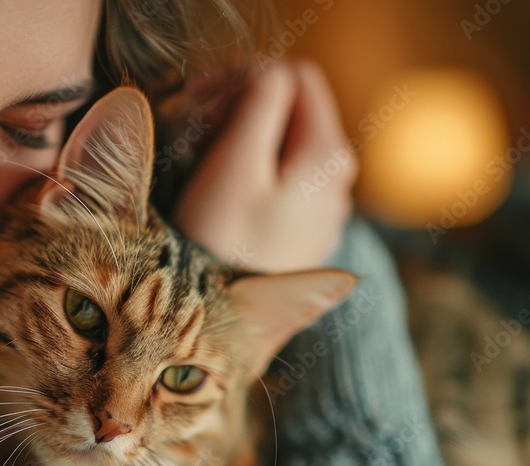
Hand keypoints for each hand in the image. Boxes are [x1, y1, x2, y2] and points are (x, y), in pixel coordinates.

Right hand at [172, 60, 356, 271]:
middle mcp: (337, 181)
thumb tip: (269, 73)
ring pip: (283, 146)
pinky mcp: (299, 234)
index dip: (244, 76)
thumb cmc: (223, 245)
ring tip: (199, 157)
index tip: (199, 100)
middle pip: (291, 111)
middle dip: (241, 106)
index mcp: (327, 155)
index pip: (295, 76)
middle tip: (193, 126)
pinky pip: (278, 182)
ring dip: (241, 138)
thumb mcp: (236, 163)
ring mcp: (321, 211)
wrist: (218, 327)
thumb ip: (259, 102)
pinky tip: (217, 191)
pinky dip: (248, 171)